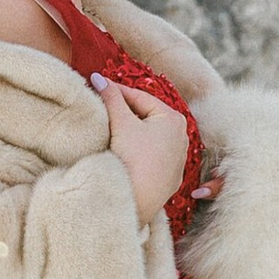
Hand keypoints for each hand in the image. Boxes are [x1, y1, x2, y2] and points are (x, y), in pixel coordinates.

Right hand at [95, 76, 188, 221]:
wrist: (138, 201)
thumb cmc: (133, 159)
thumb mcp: (120, 123)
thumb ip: (111, 97)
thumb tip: (97, 76)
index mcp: (173, 118)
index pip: (139, 98)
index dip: (116, 91)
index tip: (97, 87)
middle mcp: (182, 136)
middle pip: (145, 117)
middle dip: (124, 112)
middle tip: (101, 108)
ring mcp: (178, 159)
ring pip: (148, 138)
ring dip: (130, 132)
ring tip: (109, 131)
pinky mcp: (170, 177)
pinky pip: (151, 157)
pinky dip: (137, 151)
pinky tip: (122, 154)